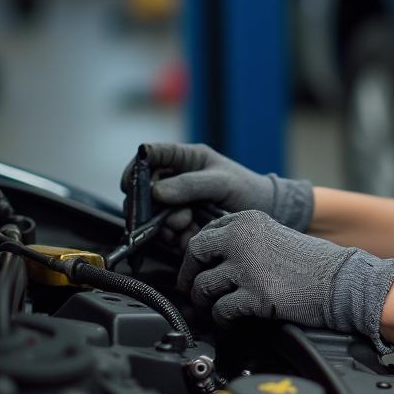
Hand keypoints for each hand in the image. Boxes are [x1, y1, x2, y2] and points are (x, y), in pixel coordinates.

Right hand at [120, 143, 313, 247]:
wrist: (263, 214)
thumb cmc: (246, 189)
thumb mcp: (222, 182)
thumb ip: (191, 184)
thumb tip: (157, 191)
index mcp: (185, 159)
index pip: (149, 156)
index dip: (135, 168)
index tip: (130, 184)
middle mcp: (175, 180)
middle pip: (143, 192)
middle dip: (153, 208)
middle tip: (175, 217)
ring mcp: (176, 204)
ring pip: (151, 217)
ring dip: (166, 226)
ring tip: (188, 225)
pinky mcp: (179, 225)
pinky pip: (165, 234)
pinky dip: (175, 238)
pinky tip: (192, 236)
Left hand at [177, 211, 393, 352]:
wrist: (340, 280)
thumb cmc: (310, 261)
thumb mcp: (273, 235)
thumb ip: (243, 240)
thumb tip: (210, 259)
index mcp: (247, 220)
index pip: (204, 234)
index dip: (196, 257)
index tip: (198, 270)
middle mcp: (242, 238)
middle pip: (195, 255)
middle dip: (190, 277)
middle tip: (194, 292)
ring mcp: (247, 266)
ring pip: (203, 287)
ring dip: (206, 303)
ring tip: (217, 308)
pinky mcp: (254, 295)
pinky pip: (220, 311)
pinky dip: (222, 320)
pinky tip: (232, 321)